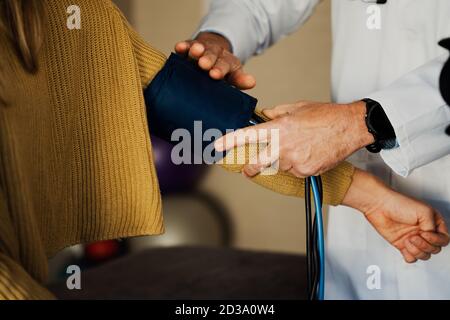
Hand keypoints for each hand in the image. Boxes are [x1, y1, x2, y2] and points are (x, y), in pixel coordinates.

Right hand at [175, 32, 255, 89]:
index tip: (215, 75)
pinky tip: (179, 47)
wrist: (212, 55)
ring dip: (196, 50)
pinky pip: (187, 46)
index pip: (225, 65)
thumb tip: (252, 82)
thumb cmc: (222, 72)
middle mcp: (215, 54)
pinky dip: (183, 46)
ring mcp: (202, 50)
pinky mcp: (189, 48)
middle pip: (212, 55)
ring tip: (194, 51)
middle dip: (208, 59)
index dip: (220, 70)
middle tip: (204, 64)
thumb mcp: (233, 76)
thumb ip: (240, 80)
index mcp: (227, 62)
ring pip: (199, 49)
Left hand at [215, 101, 374, 177]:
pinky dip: (298, 165)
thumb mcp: (296, 107)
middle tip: (246, 168)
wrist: (349, 128)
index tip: (218, 147)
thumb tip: (263, 118)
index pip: (248, 136)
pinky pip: (295, 170)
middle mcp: (284, 147)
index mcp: (279, 128)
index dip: (231, 142)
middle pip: (257, 163)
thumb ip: (275, 114)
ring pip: (280, 166)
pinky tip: (309, 153)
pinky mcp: (305, 171)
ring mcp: (295, 161)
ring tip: (300, 147)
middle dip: (249, 168)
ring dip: (283, 160)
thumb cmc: (325, 115)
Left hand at [343, 169, 449, 262]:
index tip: (424, 234)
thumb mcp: (424, 211)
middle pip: (434, 249)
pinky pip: (411, 258)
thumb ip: (433, 226)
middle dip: (425, 245)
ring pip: (424, 255)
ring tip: (408, 239)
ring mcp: (412, 239)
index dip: (436, 240)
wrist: (379, 206)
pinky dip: (409, 255)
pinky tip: (404, 245)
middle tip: (414, 236)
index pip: (443, 239)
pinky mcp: (401, 244)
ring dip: (417, 250)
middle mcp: (423, 231)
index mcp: (432, 223)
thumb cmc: (398, 203)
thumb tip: (431, 236)